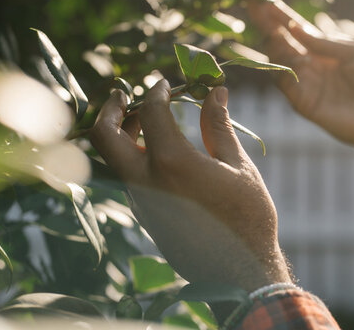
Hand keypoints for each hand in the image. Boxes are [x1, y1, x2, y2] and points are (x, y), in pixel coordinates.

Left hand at [90, 81, 290, 291]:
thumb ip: (219, 126)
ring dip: (121, 133)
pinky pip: (129, 179)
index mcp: (172, 162)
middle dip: (111, 109)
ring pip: (114, 159)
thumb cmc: (248, 215)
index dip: (156, 91)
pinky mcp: (145, 216)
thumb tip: (216, 92)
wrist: (240, 270)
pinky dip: (133, 156)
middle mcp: (146, 181)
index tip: (165, 83)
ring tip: (141, 118)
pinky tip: (156, 151)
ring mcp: (141, 202)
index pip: (150, 111)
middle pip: (105, 137)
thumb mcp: (238, 165)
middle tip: (123, 93)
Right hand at [248, 1, 353, 175]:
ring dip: (275, 45)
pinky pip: (286, 84)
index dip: (278, 15)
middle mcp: (309, 65)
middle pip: (281, 42)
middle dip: (266, 25)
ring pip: (279, 61)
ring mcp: (304, 84)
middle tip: (251, 7)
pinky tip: (289, 57)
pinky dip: (283, 70)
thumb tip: (294, 27)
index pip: (294, 29)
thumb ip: (324, 42)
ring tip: (274, 31)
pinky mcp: (303, 103)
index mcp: (322, 50)